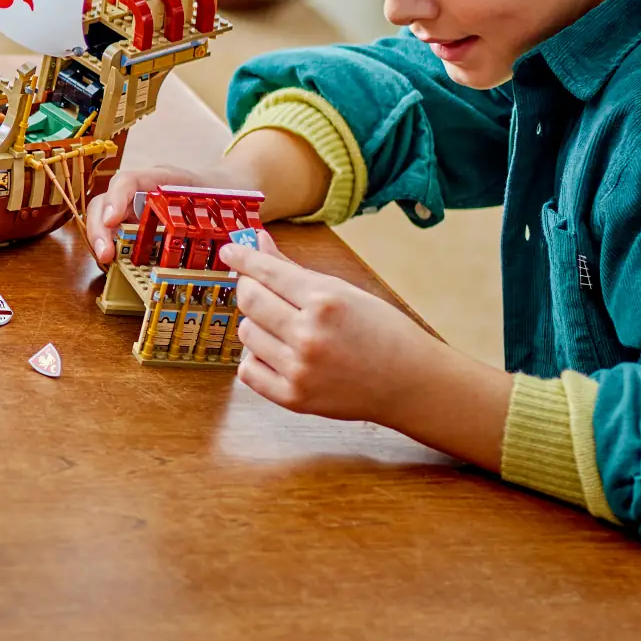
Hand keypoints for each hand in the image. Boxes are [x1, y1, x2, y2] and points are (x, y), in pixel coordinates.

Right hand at [87, 124, 338, 262]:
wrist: (228, 189)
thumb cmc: (225, 193)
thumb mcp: (227, 197)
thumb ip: (228, 217)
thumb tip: (237, 247)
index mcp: (160, 179)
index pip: (128, 181)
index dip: (116, 199)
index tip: (114, 221)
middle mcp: (140, 193)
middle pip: (104, 203)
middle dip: (99, 228)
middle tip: (105, 255)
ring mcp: (133, 211)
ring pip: (103, 220)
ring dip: (99, 241)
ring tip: (107, 264)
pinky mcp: (134, 229)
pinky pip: (114, 237)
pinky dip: (110, 251)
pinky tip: (114, 268)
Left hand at [225, 243, 508, 468]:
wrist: (410, 384)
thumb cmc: (382, 332)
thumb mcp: (344, 292)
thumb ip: (294, 270)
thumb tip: (258, 243)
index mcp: (325, 302)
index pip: (266, 272)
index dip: (242, 258)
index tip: (229, 251)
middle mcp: (309, 335)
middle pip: (249, 300)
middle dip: (249, 289)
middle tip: (260, 289)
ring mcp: (300, 369)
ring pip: (246, 333)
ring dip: (257, 326)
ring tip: (286, 328)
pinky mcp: (293, 398)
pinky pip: (247, 370)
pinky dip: (257, 359)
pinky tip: (279, 354)